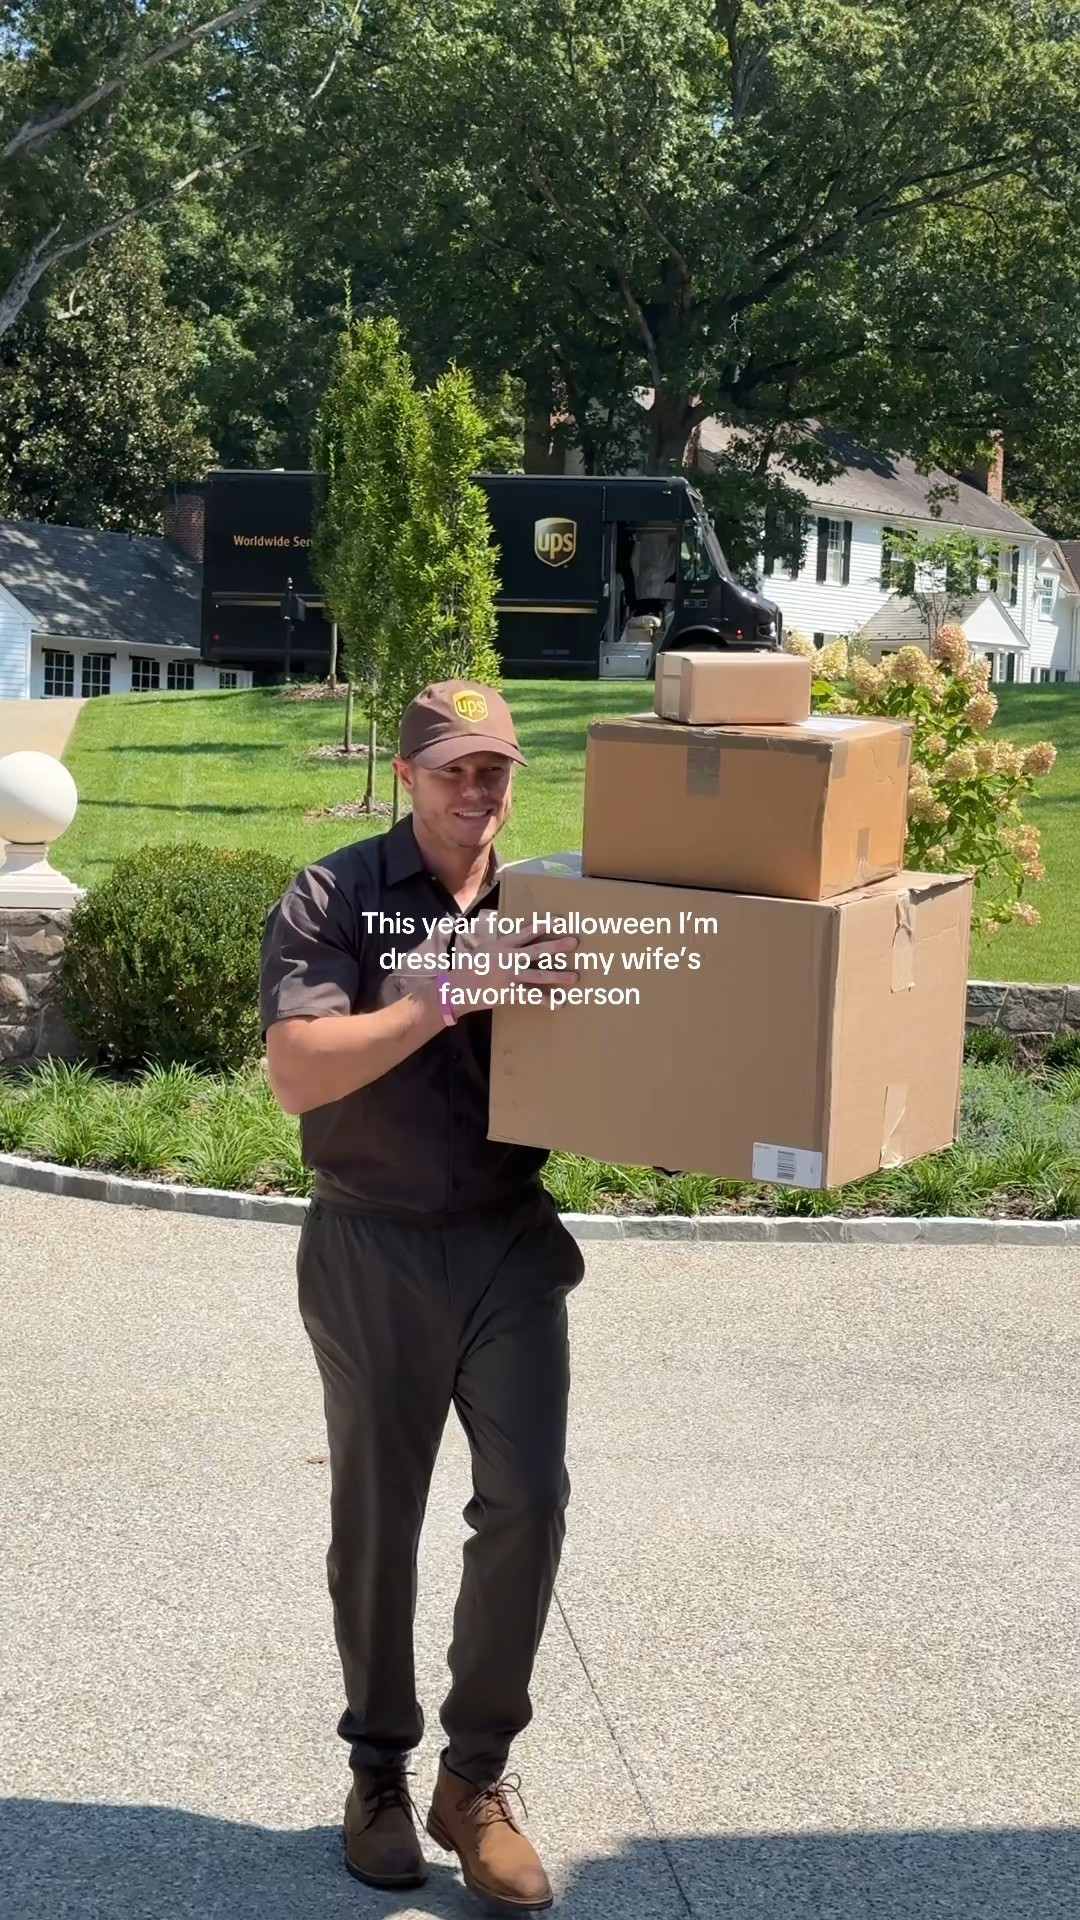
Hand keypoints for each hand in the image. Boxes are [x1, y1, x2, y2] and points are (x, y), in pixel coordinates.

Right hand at [453, 910, 578, 1012]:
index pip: (527, 931)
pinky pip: (533, 997)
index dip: (544, 925)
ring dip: (559, 976)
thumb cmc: (471, 967)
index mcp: (503, 944)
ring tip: (575, 977)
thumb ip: (503, 943)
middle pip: (538, 950)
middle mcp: (509, 958)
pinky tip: (560, 1004)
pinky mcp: (511, 992)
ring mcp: (511, 976)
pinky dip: (547, 1001)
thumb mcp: (485, 948)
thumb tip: (518, 936)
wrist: (459, 987)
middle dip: (557, 946)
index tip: (560, 921)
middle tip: (574, 942)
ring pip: (540, 975)